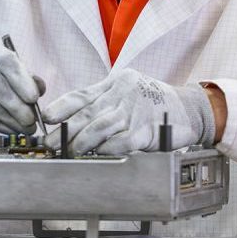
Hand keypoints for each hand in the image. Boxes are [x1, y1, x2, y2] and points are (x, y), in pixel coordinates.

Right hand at [0, 33, 41, 133]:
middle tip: (31, 120)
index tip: (34, 98)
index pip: (5, 61)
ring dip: (9, 119)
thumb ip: (25, 73)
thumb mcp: (6, 61)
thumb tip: (40, 89)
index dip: (21, 81)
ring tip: (25, 128)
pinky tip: (11, 128)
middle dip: (15, 106)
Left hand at [42, 67, 214, 154]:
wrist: (190, 109)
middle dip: (65, 130)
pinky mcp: (148, 129)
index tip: (46, 119)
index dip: (61, 107)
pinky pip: (123, 140)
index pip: (82, 95)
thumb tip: (68, 121)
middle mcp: (123, 93)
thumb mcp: (126, 94)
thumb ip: (101, 104)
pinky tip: (97, 154)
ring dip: (81, 142)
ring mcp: (136, 110)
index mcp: (115, 83)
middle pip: (88, 113)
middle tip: (48, 143)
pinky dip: (108, 149)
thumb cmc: (153, 103)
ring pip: (101, 126)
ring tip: (67, 151)